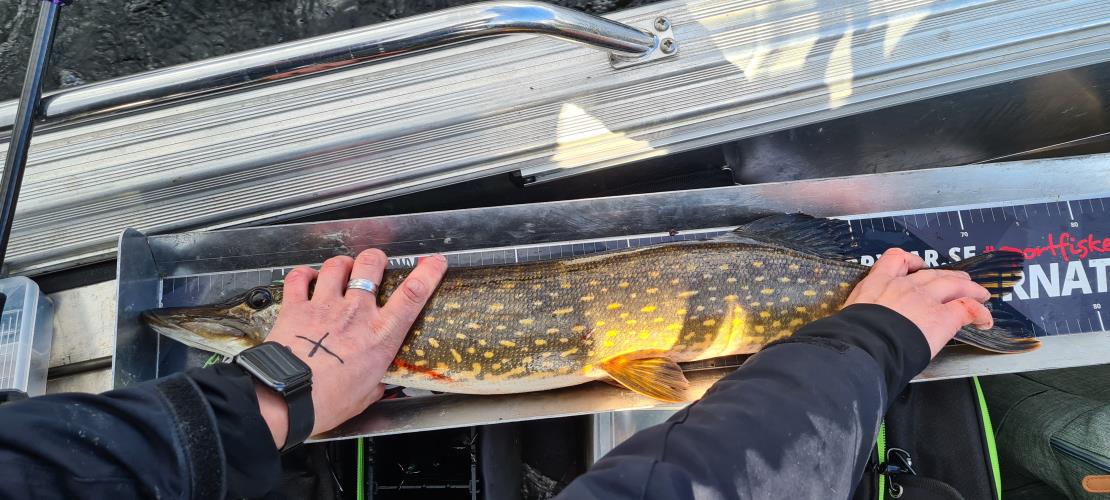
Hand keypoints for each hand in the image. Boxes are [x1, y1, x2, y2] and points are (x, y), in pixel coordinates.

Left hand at [254, 250, 447, 446]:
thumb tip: (377, 385)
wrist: (287, 398)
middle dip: (376, 259)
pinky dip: (303, 274)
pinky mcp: (296, 307)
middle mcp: (355, 312)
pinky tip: (307, 278)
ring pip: (337, 265)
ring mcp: (324, 306)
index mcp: (380, 335)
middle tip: (376, 264)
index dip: (428, 273)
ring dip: (342, 264)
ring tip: (342, 269)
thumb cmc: (326, 402)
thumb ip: (375, 383)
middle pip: (371, 265)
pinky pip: (299, 278)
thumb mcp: (366, 395)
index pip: (412, 294)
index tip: (434, 263)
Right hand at [844, 248, 991, 357]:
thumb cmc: (852, 335)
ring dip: (970, 288)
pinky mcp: (943, 316)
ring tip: (980, 294)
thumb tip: (857, 326)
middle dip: (948, 276)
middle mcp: (904, 286)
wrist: (866, 343)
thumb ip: (862, 312)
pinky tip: (984, 320)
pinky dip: (980, 312)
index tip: (916, 266)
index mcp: (877, 284)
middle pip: (932, 273)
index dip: (910, 261)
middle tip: (958, 281)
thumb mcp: (850, 314)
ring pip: (955, 284)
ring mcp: (925, 299)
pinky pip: (968, 308)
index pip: (895, 259)